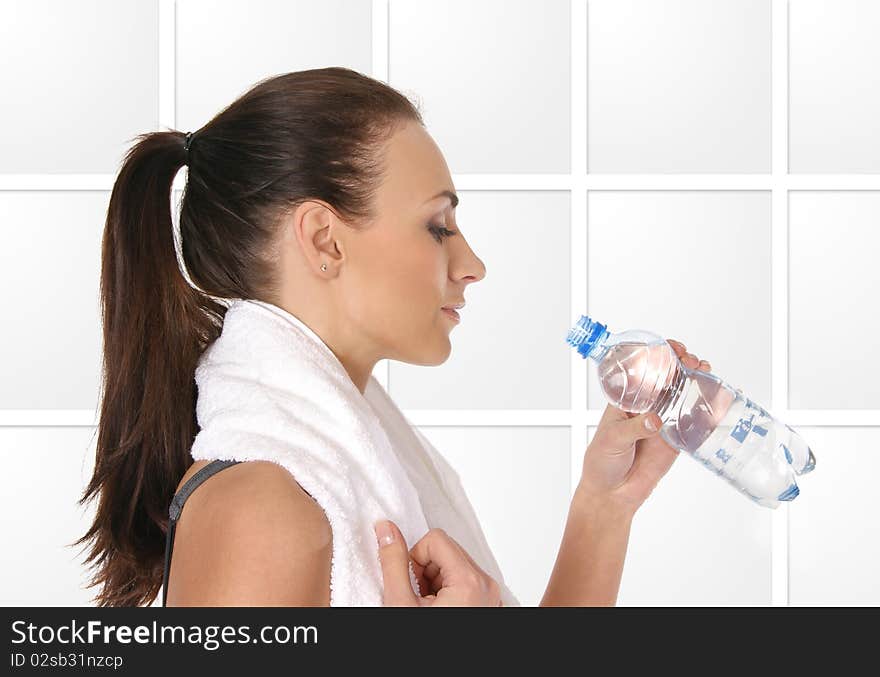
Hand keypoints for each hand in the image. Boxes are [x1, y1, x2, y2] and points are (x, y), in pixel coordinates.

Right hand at [374, 521, 501, 606]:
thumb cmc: (426, 644)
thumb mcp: (401, 603)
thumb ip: (393, 562)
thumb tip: (385, 529)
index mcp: (470, 581)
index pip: (435, 538)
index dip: (415, 558)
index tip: (410, 584)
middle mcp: (487, 585)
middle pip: (447, 550)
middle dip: (425, 570)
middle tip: (417, 599)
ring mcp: (491, 597)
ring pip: (455, 566)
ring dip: (435, 583)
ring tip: (427, 608)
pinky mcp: (489, 605)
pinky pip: (466, 583)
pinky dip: (448, 593)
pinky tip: (439, 611)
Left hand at [578, 338, 712, 513]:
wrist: (613, 494)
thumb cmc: (602, 462)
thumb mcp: (612, 440)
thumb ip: (633, 429)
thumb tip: (654, 420)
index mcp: (626, 399)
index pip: (643, 370)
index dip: (657, 355)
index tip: (670, 348)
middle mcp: (646, 406)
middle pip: (668, 377)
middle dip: (681, 363)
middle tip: (691, 361)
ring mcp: (663, 420)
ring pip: (683, 394)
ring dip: (696, 379)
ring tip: (705, 371)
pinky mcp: (677, 438)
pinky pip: (694, 420)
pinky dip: (708, 408)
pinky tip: (719, 398)